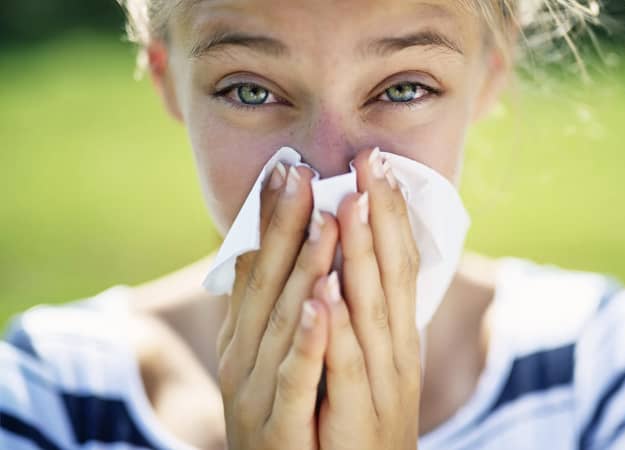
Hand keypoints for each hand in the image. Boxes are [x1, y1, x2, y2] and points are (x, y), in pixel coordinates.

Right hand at [215, 162, 338, 449]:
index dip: (270, 219)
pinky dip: (309, 339)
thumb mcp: (272, 356)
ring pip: (284, 322)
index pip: (256, 268)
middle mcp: (243, 358)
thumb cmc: (288, 416)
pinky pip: (296, 378)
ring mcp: (257, 392)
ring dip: (304, 269)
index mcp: (244, 338)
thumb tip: (278, 249)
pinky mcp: (279, 427)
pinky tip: (323, 303)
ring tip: (326, 220)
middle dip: (284, 226)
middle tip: (302, 174)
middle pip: (266, 283)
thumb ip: (275, 308)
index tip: (287, 170)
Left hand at [315, 148, 421, 449]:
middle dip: (381, 216)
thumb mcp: (367, 361)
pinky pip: (344, 369)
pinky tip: (325, 295)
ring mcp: (379, 385)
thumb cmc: (356, 420)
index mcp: (395, 337)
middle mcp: (395, 353)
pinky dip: (336, 331)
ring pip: (371, 312)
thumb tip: (344, 264)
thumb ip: (361, 316)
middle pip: (391, 276)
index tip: (378, 166)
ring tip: (348, 205)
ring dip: (362, 257)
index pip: (397, 265)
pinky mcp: (353, 418)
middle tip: (370, 161)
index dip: (391, 215)